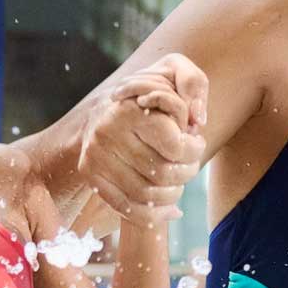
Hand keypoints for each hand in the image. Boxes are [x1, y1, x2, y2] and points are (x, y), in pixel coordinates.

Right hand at [78, 54, 207, 224]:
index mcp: (129, 109)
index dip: (195, 150)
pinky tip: (173, 211)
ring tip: (180, 181)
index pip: (174, 146)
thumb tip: (196, 121)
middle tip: (192, 163)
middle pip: (163, 173)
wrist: (109, 102)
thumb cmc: (152, 89)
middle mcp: (106, 134)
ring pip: (147, 195)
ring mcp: (95, 158)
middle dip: (188, 172)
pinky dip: (154, 217)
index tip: (197, 142)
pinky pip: (126, 209)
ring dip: (174, 195)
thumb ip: (192, 84)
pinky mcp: (91, 176)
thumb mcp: (175, 71)